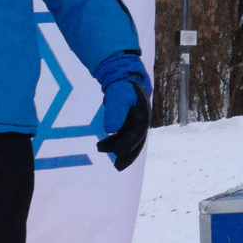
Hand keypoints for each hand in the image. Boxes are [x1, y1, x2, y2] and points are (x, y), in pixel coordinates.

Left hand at [92, 52, 150, 171]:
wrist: (124, 76)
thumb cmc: (122, 85)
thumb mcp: (117, 95)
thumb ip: (114, 111)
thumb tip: (111, 129)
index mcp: (143, 114)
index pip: (137, 133)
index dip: (128, 144)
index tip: (117, 152)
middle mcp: (141, 120)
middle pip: (137, 141)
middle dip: (127, 155)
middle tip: (116, 166)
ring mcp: (135, 121)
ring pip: (128, 139)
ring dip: (117, 147)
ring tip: (100, 149)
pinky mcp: (128, 121)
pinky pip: (123, 135)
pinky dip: (115, 140)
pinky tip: (103, 145)